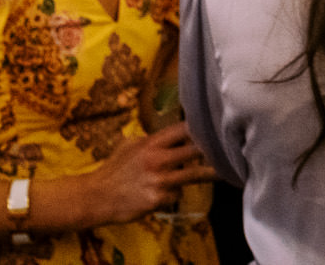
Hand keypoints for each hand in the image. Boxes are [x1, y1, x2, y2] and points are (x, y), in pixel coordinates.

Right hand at [76, 124, 215, 224]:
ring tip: (224, 171)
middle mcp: (158, 159)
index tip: (216, 125)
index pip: (182, 130)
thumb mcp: (128, 146)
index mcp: (151, 143)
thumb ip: (148, 139)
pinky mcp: (159, 199)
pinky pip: (176, 195)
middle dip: (211, 149)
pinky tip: (163, 194)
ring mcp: (159, 180)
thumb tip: (166, 133)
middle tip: (227, 147)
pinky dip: (174, 194)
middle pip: (194, 151)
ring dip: (207, 174)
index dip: (200, 127)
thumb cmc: (113, 170)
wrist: (97, 197)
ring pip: (193, 175)